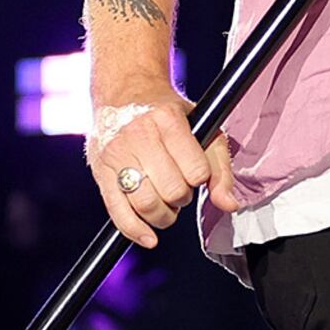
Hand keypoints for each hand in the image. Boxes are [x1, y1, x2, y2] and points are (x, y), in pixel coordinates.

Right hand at [85, 95, 242, 249]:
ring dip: (163, 215)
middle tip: (178, 187)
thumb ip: (220, 168)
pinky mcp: (100, 170)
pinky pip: (117, 211)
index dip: (200, 179)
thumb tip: (229, 204)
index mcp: (167, 119)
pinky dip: (135, 230)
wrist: (124, 92)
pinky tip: (148, 237)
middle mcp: (139, 134)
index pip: (196, 171)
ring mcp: (116, 152)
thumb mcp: (203, 129)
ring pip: (146, 204)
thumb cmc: (168, 114)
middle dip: (181, 198)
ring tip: (164, 202)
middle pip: (172, 190)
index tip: (194, 172)